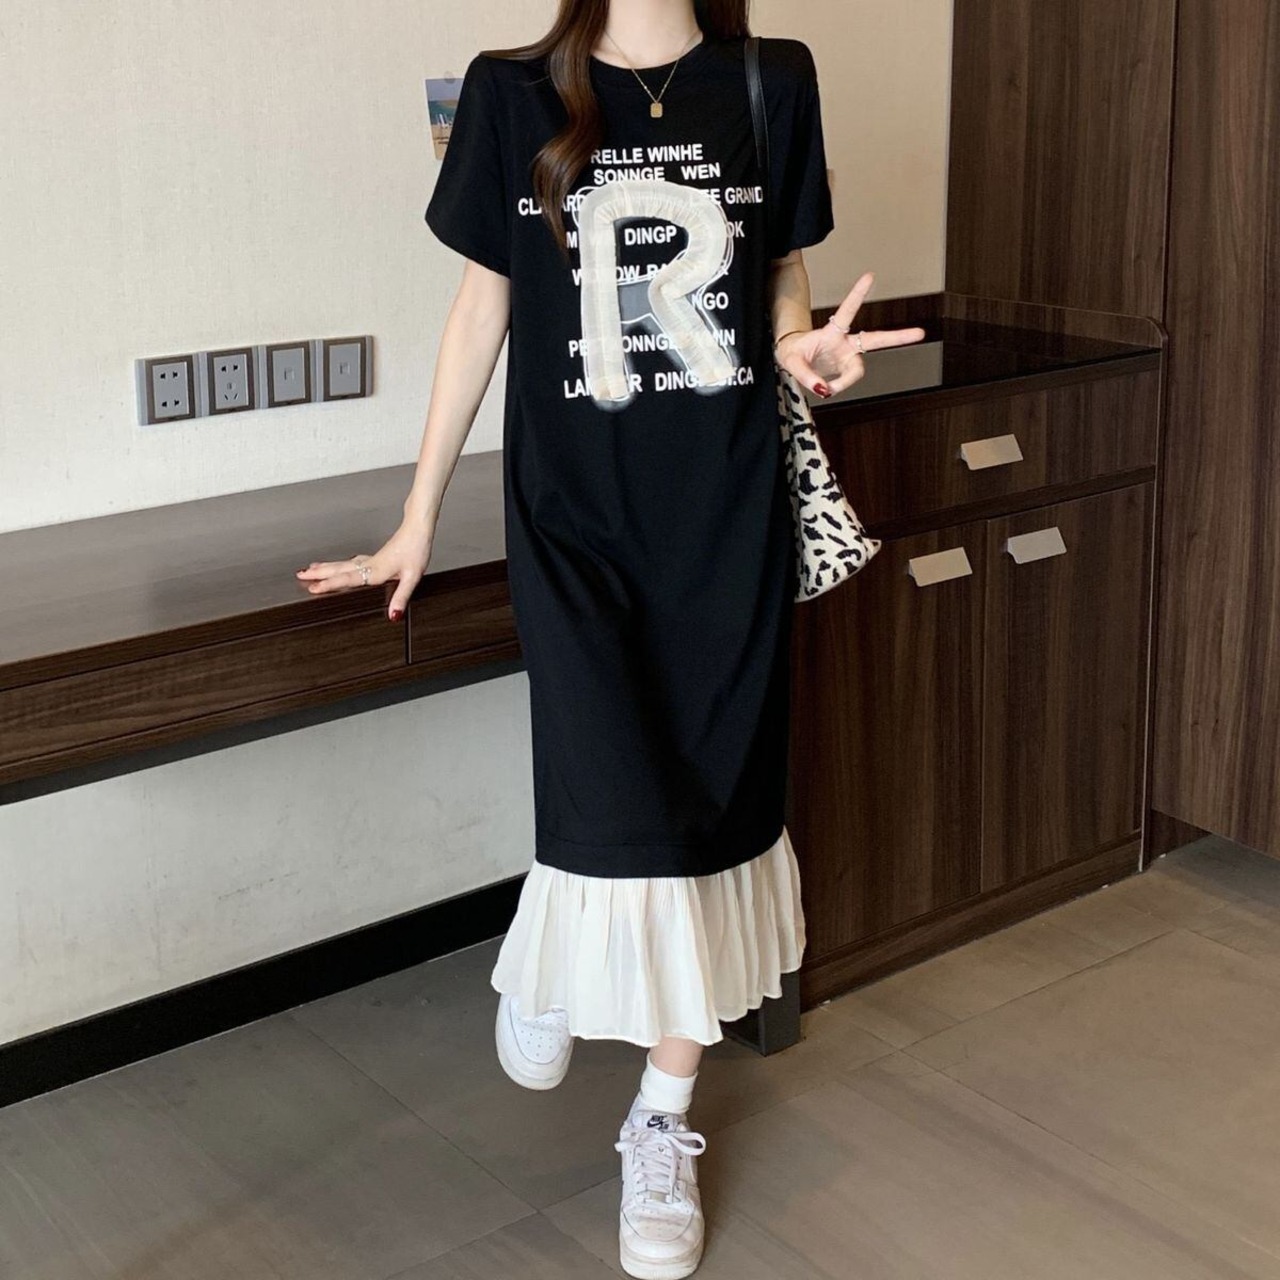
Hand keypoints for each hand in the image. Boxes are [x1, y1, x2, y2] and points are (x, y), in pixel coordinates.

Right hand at [295, 520, 434, 620]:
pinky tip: (342, 564)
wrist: (418, 528)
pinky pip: (352, 561)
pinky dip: (341, 564)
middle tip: (299, 574)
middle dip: (318, 573)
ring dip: (326, 567)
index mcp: (375, 570)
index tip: (312, 588)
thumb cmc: (417, 549)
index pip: (347, 579)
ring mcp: (371, 559)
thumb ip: (401, 596)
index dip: (329, 584)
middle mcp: (370, 564)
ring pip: (343, 564)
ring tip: (310, 568)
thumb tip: (392, 615)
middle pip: (338, 569)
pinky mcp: (376, 556)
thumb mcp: (412, 577)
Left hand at [773, 271, 926, 397]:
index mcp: (831, 332)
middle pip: (875, 339)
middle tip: (920, 333)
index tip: (870, 275)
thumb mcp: (790, 362)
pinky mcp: (846, 369)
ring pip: (859, 370)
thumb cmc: (792, 353)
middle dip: (898, 337)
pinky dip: (836, 388)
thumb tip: (824, 390)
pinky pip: (846, 382)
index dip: (858, 294)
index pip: (847, 311)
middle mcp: (845, 342)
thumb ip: (805, 376)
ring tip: (827, 389)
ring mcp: (847, 356)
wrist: (792, 359)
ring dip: (845, 382)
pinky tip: (825, 388)